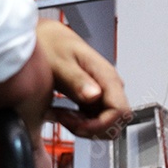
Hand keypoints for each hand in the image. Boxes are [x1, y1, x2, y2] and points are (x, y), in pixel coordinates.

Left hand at [35, 18, 131, 138]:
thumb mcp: (60, 62)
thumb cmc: (53, 44)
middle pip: (116, 123)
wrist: (48, 38)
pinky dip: (80, 124)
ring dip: (84, 128)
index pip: (120, 112)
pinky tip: (62, 114)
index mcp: (106, 77)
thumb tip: (95, 95)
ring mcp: (104, 94)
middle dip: (91, 129)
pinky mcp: (95, 100)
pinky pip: (95, 121)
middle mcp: (110, 87)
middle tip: (64, 119)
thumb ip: (77, 79)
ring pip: (107, 125)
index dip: (100, 124)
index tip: (76, 124)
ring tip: (61, 115)